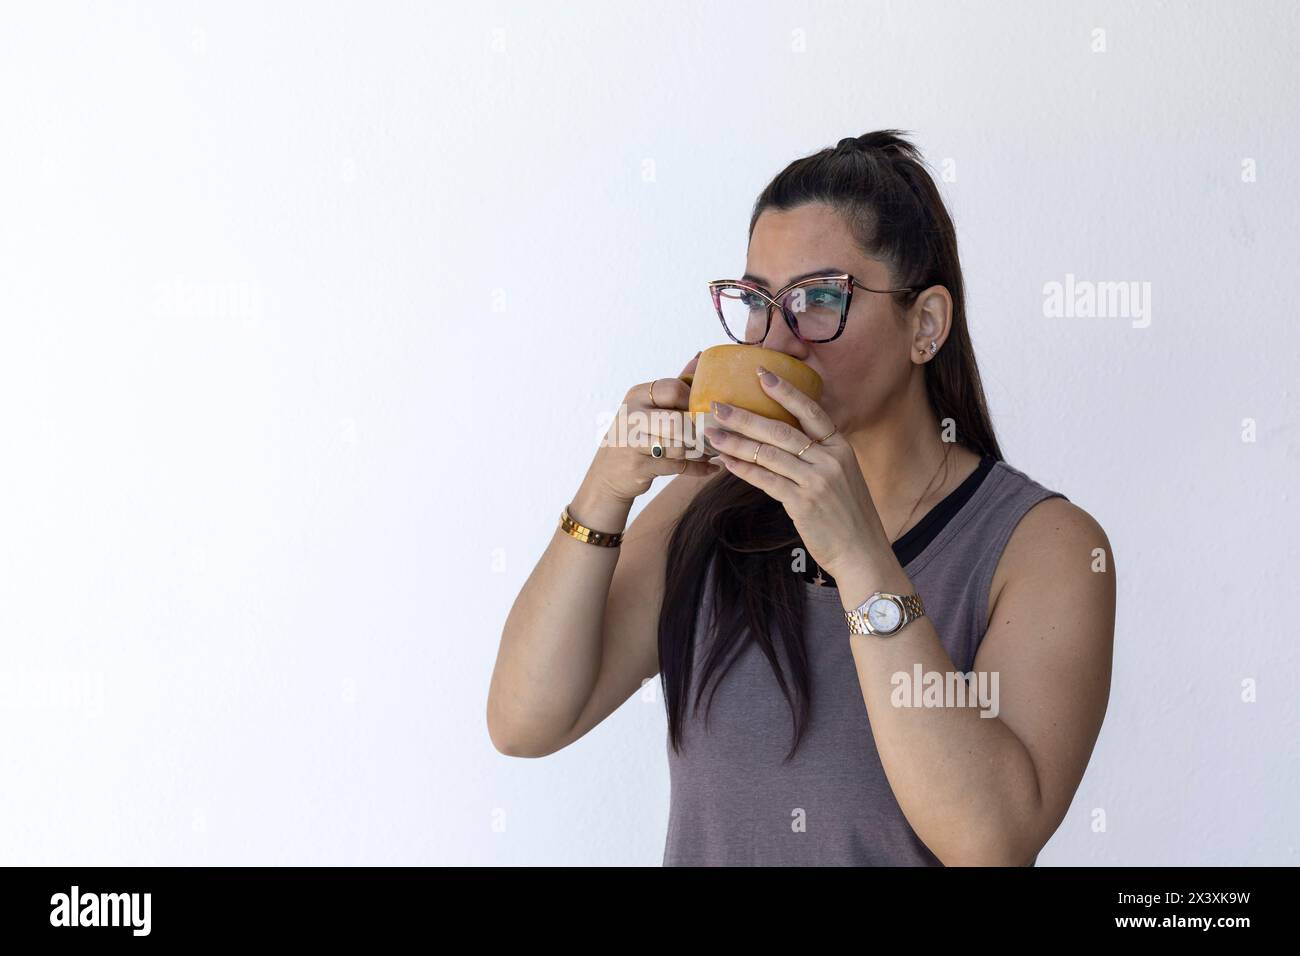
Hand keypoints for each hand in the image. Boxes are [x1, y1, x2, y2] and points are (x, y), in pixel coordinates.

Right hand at [586, 351, 719, 504]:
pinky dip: (698, 468)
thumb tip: (701, 357)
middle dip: (698, 430)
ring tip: (711, 450)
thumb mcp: (649, 407)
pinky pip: (678, 466)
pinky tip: (708, 467)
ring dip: (700, 451)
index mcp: (637, 395)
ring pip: (679, 446)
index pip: (675, 389)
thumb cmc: (635, 437)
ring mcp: (632, 443)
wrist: (607, 474)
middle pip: (678, 421)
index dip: (694, 402)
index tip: (702, 412)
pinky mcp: (638, 467)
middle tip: (710, 435)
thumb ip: (675, 385)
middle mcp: (631, 415)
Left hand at [702, 365, 890, 579]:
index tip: (762, 374)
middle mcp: (831, 460)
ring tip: (713, 434)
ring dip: (737, 443)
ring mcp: (817, 481)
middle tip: (719, 406)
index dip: (786, 392)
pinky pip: (766, 480)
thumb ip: (819, 456)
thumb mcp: (843, 477)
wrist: (862, 553)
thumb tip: (783, 439)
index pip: (811, 411)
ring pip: (769, 454)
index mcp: (841, 448)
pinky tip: (726, 462)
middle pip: (782, 431)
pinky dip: (744, 470)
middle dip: (746, 416)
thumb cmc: (848, 515)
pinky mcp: (803, 503)